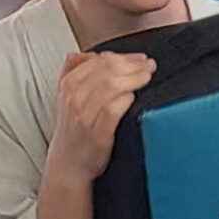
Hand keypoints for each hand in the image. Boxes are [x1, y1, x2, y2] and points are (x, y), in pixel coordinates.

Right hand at [46, 52, 156, 182]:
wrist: (68, 164)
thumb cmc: (74, 130)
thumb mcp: (68, 97)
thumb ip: (77, 73)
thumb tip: (98, 54)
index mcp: (68, 83)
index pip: (99, 60)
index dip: (124, 56)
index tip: (140, 58)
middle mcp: (73, 96)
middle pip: (107, 69)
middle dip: (132, 64)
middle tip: (150, 65)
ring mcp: (84, 114)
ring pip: (111, 85)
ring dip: (134, 78)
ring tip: (148, 76)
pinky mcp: (96, 131)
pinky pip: (113, 108)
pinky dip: (127, 99)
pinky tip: (136, 97)